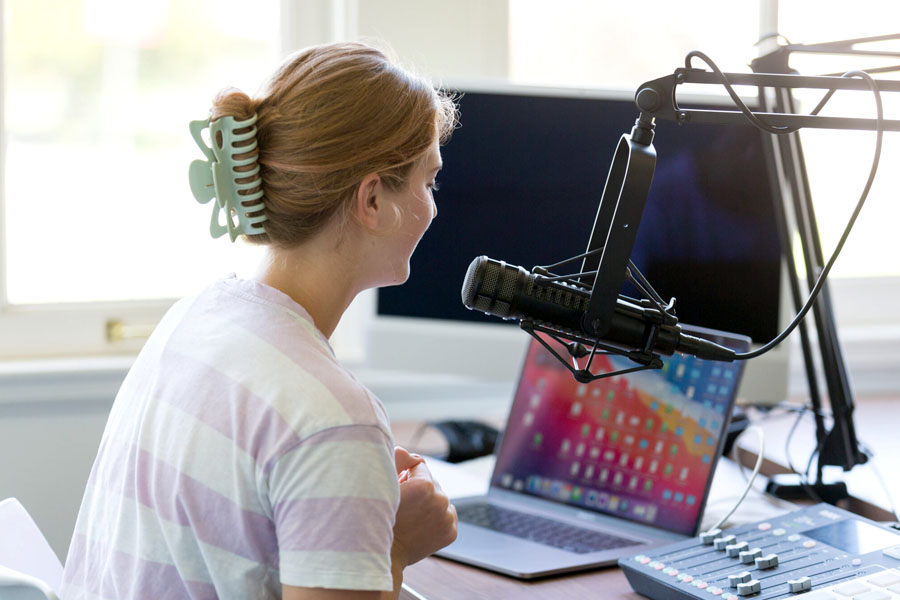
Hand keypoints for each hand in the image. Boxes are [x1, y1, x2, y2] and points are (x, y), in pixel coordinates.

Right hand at [391, 447, 457, 567]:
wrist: (381, 555)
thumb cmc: (376, 518)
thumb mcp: (382, 484)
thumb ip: (396, 460)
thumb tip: (409, 454)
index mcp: (425, 485)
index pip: (419, 466)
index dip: (405, 475)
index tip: (398, 489)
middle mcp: (441, 500)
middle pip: (431, 482)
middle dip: (419, 488)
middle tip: (402, 504)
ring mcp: (448, 518)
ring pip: (439, 499)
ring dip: (428, 503)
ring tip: (410, 516)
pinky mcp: (451, 532)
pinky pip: (446, 515)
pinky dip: (436, 517)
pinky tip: (420, 524)